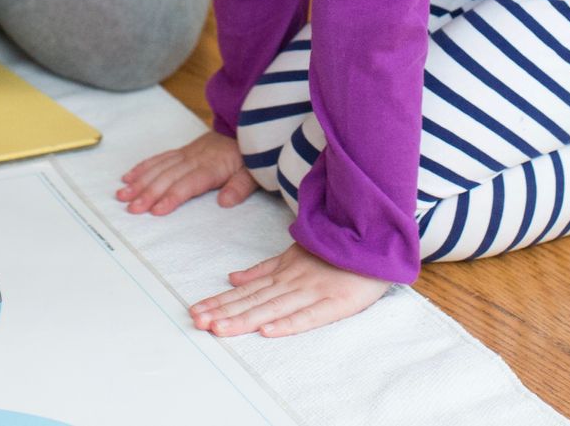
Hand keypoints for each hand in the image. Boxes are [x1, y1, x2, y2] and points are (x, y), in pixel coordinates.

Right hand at [117, 130, 255, 215]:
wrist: (248, 128)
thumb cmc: (249, 156)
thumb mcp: (254, 173)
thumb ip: (240, 188)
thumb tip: (225, 203)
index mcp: (212, 167)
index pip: (188, 184)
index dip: (172, 196)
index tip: (156, 210)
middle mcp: (194, 159)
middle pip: (168, 177)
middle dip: (148, 193)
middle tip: (131, 208)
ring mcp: (186, 153)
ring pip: (159, 167)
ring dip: (139, 181)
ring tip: (122, 195)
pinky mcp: (181, 150)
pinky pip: (159, 158)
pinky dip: (142, 167)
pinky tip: (128, 177)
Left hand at [190, 243, 391, 337]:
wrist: (373, 237)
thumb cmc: (334, 248)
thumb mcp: (294, 254)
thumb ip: (264, 268)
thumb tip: (232, 278)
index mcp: (283, 272)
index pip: (245, 291)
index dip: (220, 302)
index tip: (196, 312)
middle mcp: (293, 282)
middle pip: (253, 301)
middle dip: (224, 312)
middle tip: (197, 322)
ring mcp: (313, 291)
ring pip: (273, 307)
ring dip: (245, 319)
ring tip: (219, 329)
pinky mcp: (336, 301)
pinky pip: (310, 315)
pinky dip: (289, 323)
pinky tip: (268, 331)